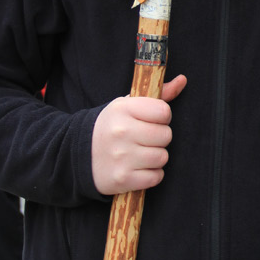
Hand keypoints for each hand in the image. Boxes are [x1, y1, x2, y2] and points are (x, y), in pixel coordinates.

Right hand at [91, 73, 185, 194]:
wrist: (77, 155)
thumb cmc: (110, 127)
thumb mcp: (127, 105)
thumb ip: (158, 94)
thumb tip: (183, 80)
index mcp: (123, 109)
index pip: (164, 112)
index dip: (162, 117)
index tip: (151, 120)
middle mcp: (121, 132)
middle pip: (166, 135)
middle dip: (160, 138)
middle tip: (145, 139)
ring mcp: (121, 157)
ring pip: (162, 157)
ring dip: (156, 157)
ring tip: (141, 153)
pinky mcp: (122, 179)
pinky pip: (155, 177)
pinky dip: (151, 175)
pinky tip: (138, 168)